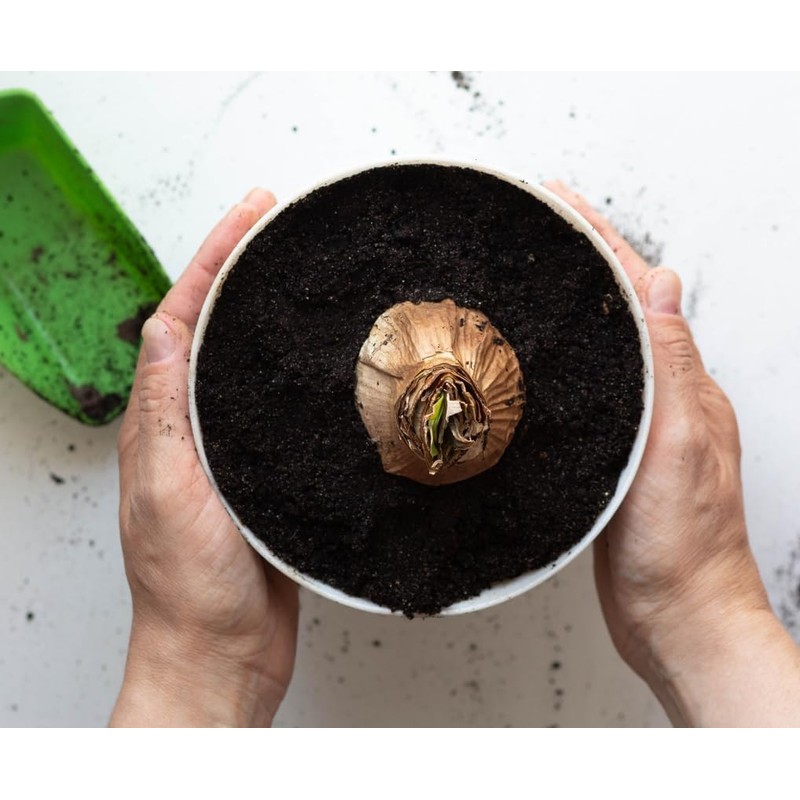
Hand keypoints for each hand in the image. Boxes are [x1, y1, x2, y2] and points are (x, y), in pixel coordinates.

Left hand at [111, 189, 298, 726]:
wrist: (221, 654)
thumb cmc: (191, 591)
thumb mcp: (169, 492)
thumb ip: (164, 413)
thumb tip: (162, 330)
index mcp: (159, 424)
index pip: (182, 319)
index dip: (214, 259)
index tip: (251, 215)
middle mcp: (187, 428)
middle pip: (209, 328)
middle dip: (237, 268)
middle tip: (273, 224)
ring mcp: (224, 449)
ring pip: (240, 360)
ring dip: (261, 309)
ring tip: (293, 270)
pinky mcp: (258, 473)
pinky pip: (268, 404)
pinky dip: (285, 367)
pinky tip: (311, 358)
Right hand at [545, 181, 799, 725]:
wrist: (676, 616)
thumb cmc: (678, 548)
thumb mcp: (675, 447)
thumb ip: (669, 366)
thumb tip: (663, 284)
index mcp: (683, 384)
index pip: (638, 289)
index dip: (599, 238)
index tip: (557, 199)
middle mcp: (666, 395)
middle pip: (622, 305)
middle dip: (584, 255)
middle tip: (539, 220)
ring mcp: (644, 422)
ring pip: (607, 342)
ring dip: (576, 299)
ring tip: (536, 269)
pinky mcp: (621, 451)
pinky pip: (596, 384)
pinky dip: (570, 354)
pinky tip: (546, 353)